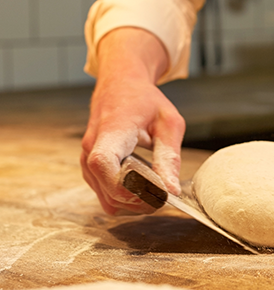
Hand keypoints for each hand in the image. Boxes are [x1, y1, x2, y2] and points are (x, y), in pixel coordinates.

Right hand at [80, 29, 185, 214]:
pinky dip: (127, 199)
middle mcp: (91, 148)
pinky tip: (144, 185)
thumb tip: (171, 190)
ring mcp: (87, 161)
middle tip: (166, 192)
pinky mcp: (90, 170)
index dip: (126, 185)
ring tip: (157, 188)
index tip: (155, 189)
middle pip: (109, 191)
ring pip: (108, 200)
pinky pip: (106, 196)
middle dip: (141, 200)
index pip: (102, 163)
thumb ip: (169, 157)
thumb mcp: (168, 122)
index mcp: (111, 131)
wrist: (120, 85)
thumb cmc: (145, 101)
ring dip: (135, 203)